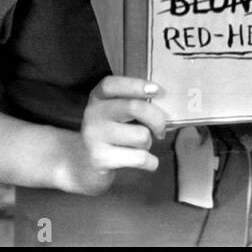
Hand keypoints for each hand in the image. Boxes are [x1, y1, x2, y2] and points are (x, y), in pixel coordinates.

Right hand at [60, 76, 167, 194]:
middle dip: (157, 119)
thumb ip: (133, 102)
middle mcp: (93, 114)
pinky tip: (147, 162)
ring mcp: (94, 137)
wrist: (85, 166)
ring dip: (149, 143)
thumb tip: (166, 101)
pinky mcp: (100, 159)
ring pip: (141, 135)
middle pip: (134, 107)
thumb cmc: (112, 133)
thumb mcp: (116, 112)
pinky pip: (140, 158)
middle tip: (160, 130)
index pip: (112, 84)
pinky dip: (151, 162)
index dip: (135, 85)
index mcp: (97, 97)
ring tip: (140, 147)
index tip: (156, 90)